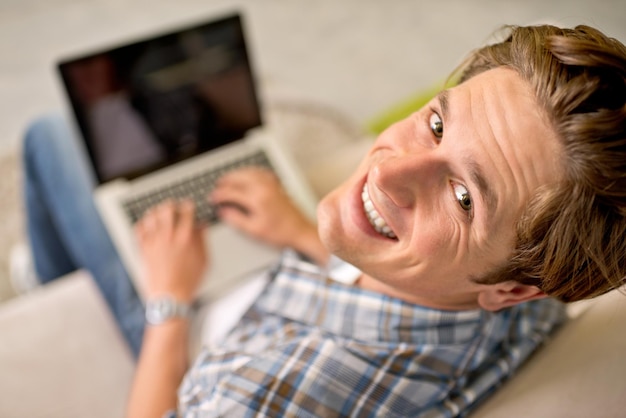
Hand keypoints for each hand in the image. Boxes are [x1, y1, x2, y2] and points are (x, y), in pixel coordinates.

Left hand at [135, 200, 206, 301]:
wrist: (170, 296)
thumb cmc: (188, 281)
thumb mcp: (203, 260)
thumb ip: (202, 240)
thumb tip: (201, 226)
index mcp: (185, 239)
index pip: (186, 213)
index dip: (188, 206)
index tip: (188, 205)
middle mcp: (168, 238)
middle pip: (166, 210)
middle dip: (170, 205)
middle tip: (172, 206)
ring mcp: (154, 243)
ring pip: (151, 217)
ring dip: (156, 212)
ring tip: (159, 212)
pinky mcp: (144, 250)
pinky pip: (139, 230)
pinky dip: (142, 224)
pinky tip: (146, 224)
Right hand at [210, 167, 326, 263]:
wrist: (300, 231)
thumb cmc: (280, 233)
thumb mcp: (254, 230)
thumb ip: (236, 219)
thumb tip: (223, 211)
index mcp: (257, 199)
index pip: (232, 192)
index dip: (219, 194)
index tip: (213, 198)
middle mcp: (264, 188)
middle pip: (239, 177)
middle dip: (226, 181)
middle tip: (217, 186)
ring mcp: (272, 185)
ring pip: (249, 172)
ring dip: (237, 174)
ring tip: (228, 179)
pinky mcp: (277, 185)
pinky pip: (260, 172)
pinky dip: (250, 172)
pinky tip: (247, 175)